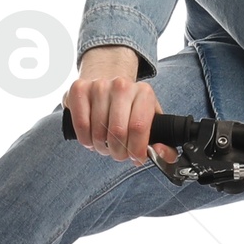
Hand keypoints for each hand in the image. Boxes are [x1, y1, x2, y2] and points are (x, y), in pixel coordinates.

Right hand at [65, 47, 171, 164]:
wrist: (110, 86)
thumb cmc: (131, 110)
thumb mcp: (152, 123)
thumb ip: (163, 144)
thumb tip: (160, 153)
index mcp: (144, 93)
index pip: (139, 127)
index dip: (136, 150)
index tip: (135, 158)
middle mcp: (122, 85)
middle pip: (117, 132)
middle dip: (118, 152)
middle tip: (119, 153)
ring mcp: (99, 85)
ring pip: (98, 132)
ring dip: (101, 147)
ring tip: (105, 145)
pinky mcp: (79, 89)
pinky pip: (81, 124)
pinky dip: (86, 139)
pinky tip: (91, 139)